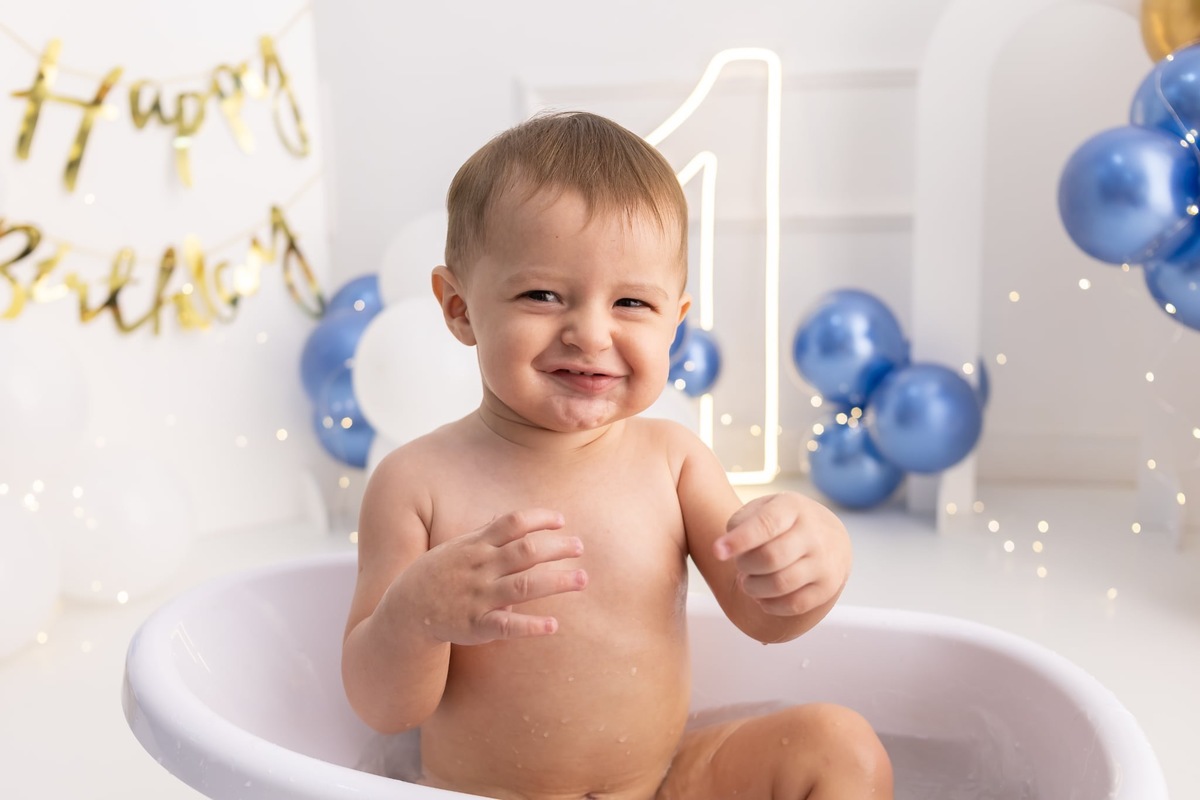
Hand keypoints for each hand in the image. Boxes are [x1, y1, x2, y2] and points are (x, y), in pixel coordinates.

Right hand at [394, 509, 587, 644]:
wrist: (406, 612)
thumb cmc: (435, 575)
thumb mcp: (454, 548)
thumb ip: (481, 534)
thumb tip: (504, 518)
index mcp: (475, 546)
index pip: (512, 524)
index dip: (539, 519)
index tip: (561, 520)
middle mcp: (480, 568)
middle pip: (526, 552)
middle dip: (557, 548)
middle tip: (581, 547)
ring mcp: (479, 597)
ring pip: (524, 586)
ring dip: (557, 582)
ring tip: (582, 579)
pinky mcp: (477, 626)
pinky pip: (507, 626)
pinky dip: (531, 626)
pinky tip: (553, 626)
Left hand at [713, 492, 849, 616]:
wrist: (829, 536)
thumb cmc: (784, 522)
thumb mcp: (763, 509)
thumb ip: (741, 523)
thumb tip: (726, 548)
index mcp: (793, 507)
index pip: (766, 525)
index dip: (740, 540)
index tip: (717, 551)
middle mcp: (814, 533)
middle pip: (770, 558)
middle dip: (745, 565)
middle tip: (741, 564)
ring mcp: (824, 562)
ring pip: (781, 584)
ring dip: (754, 587)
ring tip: (748, 581)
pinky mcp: (827, 588)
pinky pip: (794, 605)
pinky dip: (770, 605)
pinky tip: (763, 596)